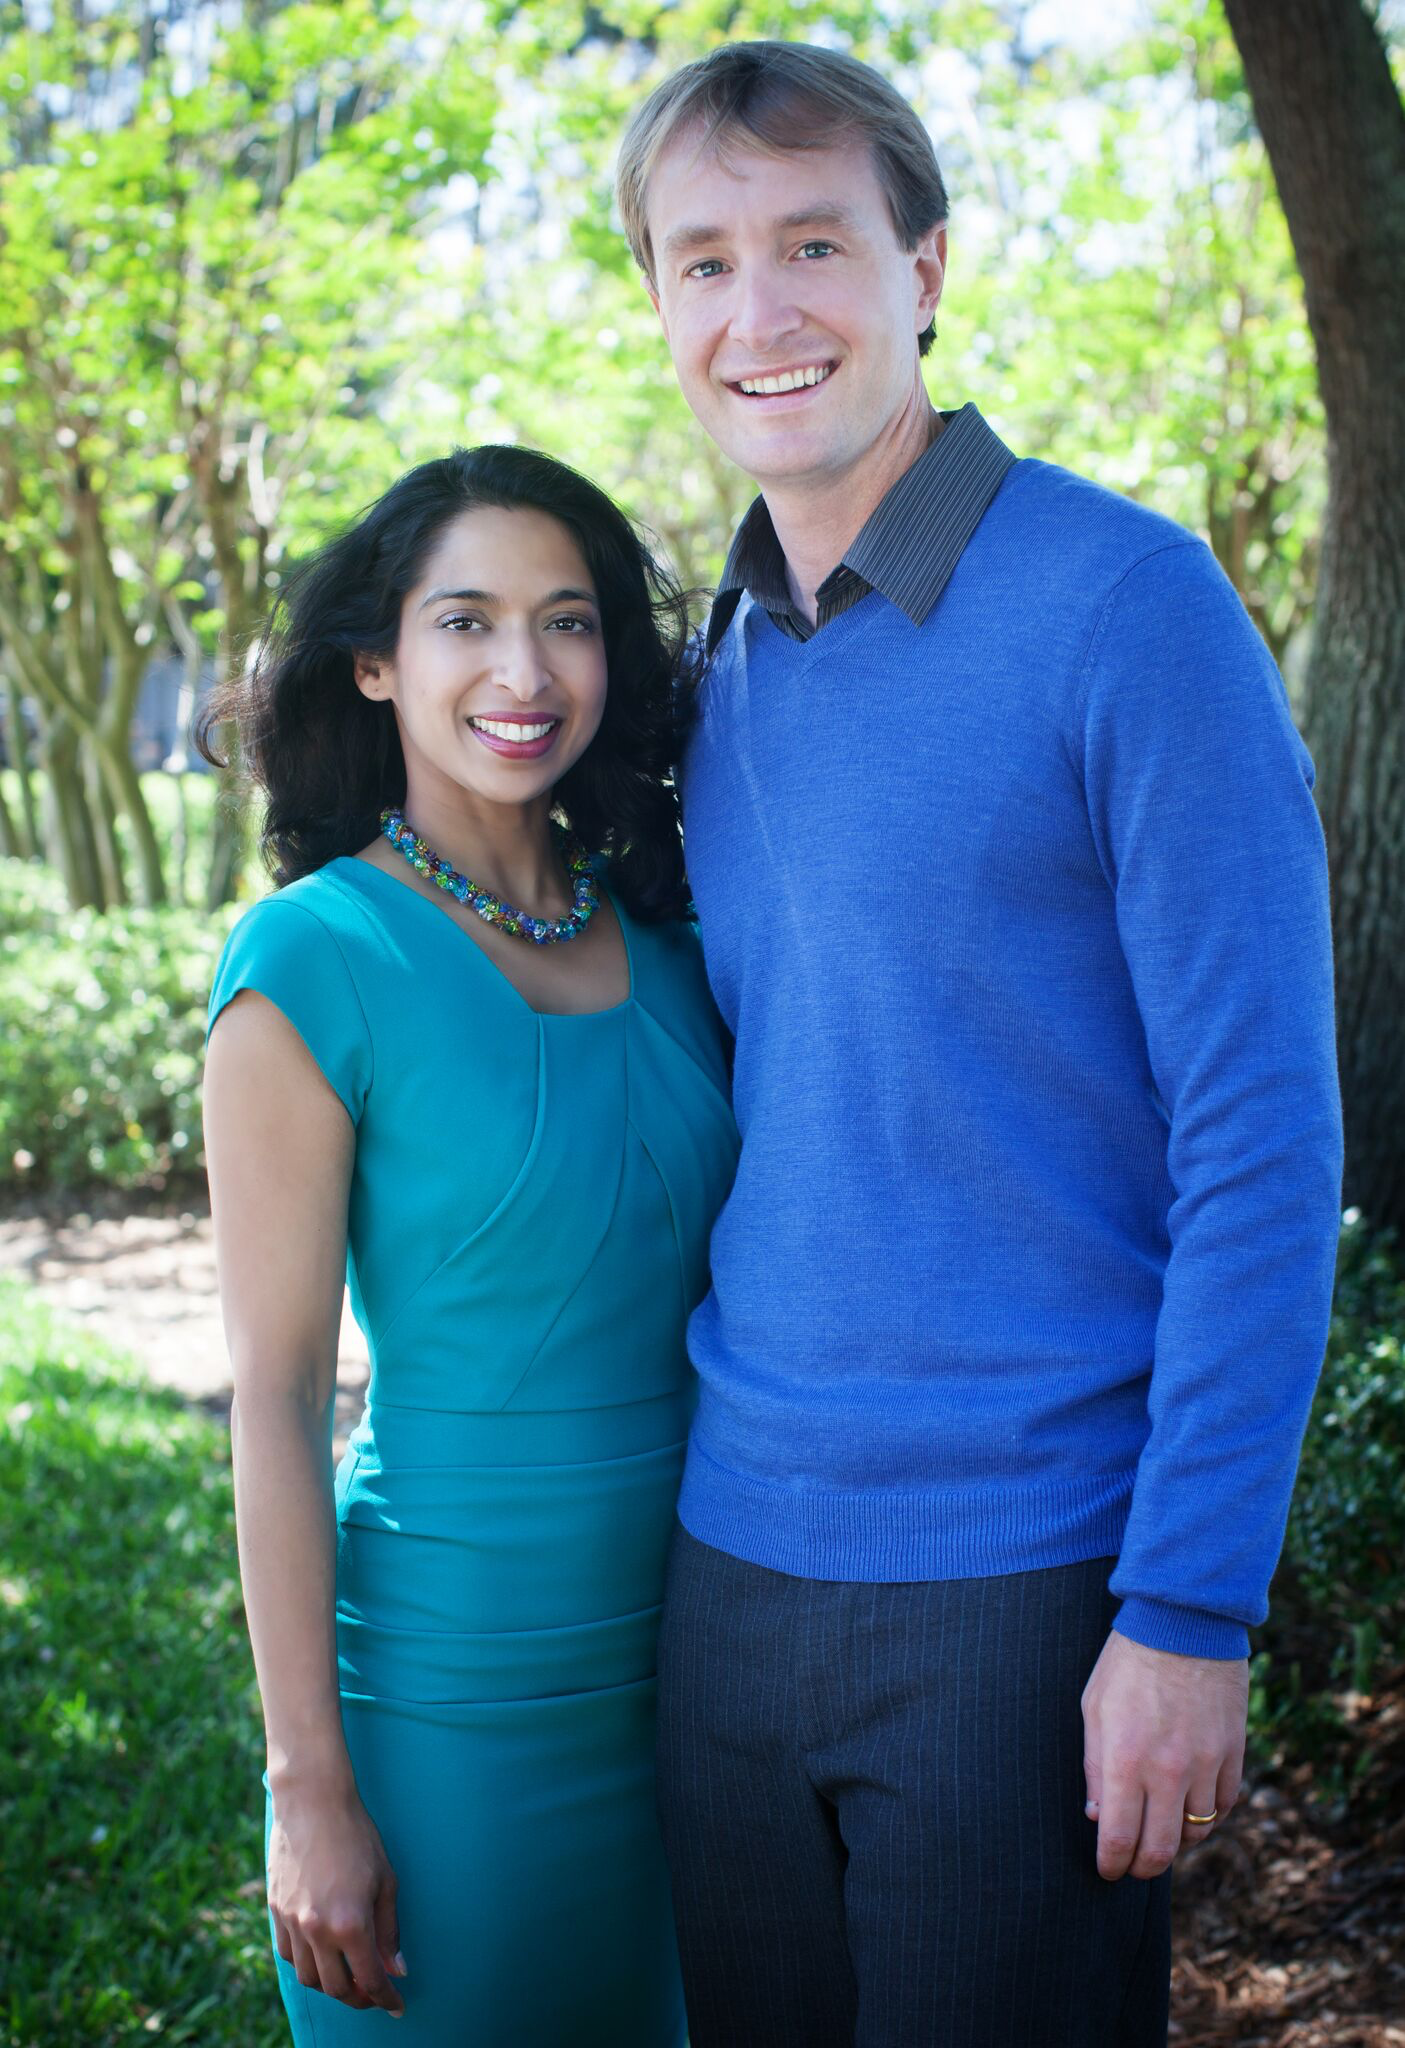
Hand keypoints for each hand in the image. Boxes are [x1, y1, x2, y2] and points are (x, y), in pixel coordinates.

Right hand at [267, 1785, 406, 2015]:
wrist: (313, 1803)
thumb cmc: (357, 1836)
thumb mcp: (386, 1880)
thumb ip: (389, 1930)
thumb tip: (397, 1968)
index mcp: (350, 1924)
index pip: (369, 1979)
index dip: (385, 1999)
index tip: (396, 2006)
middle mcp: (317, 1930)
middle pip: (336, 1988)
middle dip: (359, 1998)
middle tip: (374, 1993)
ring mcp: (292, 1923)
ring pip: (309, 1977)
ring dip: (331, 1985)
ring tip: (348, 1976)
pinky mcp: (276, 1912)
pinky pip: (289, 1955)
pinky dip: (306, 1963)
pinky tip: (321, 1955)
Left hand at [1081, 1628, 1246, 1881]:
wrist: (1183, 1622)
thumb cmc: (1128, 1661)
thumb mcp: (1094, 1708)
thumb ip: (1095, 1767)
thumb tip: (1098, 1816)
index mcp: (1126, 1760)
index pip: (1120, 1839)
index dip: (1112, 1865)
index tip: (1108, 1869)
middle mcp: (1168, 1771)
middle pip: (1162, 1851)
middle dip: (1144, 1867)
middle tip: (1133, 1863)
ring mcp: (1206, 1764)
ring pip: (1196, 1831)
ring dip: (1177, 1837)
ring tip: (1161, 1825)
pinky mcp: (1233, 1752)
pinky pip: (1224, 1804)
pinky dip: (1208, 1812)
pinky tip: (1191, 1802)